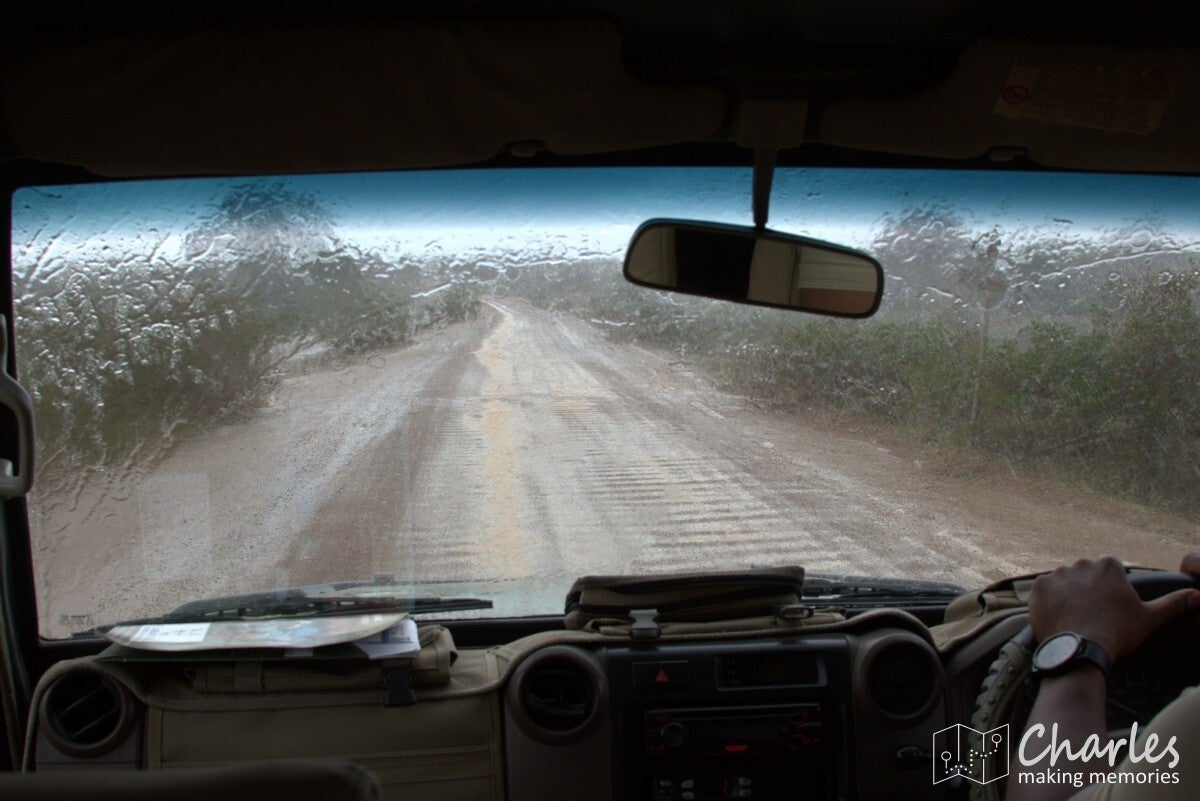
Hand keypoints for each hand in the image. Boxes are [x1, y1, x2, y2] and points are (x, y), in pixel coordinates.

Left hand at [1027, 554, 1199, 661]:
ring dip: (1068, 596)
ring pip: (1064, 583)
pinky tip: (1060, 618)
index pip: (1108, 573)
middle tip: (1093, 616)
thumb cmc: (1117, 632)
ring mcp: (1057, 574)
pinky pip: (1044, 591)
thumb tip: (1198, 596)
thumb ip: (1174, 603)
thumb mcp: (1150, 617)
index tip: (1110, 608)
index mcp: (1108, 565)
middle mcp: (1080, 563)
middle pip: (1085, 576)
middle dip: (1088, 592)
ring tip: (1076, 619)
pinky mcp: (1038, 587)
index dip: (1109, 592)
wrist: (1081, 647)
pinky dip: (1050, 603)